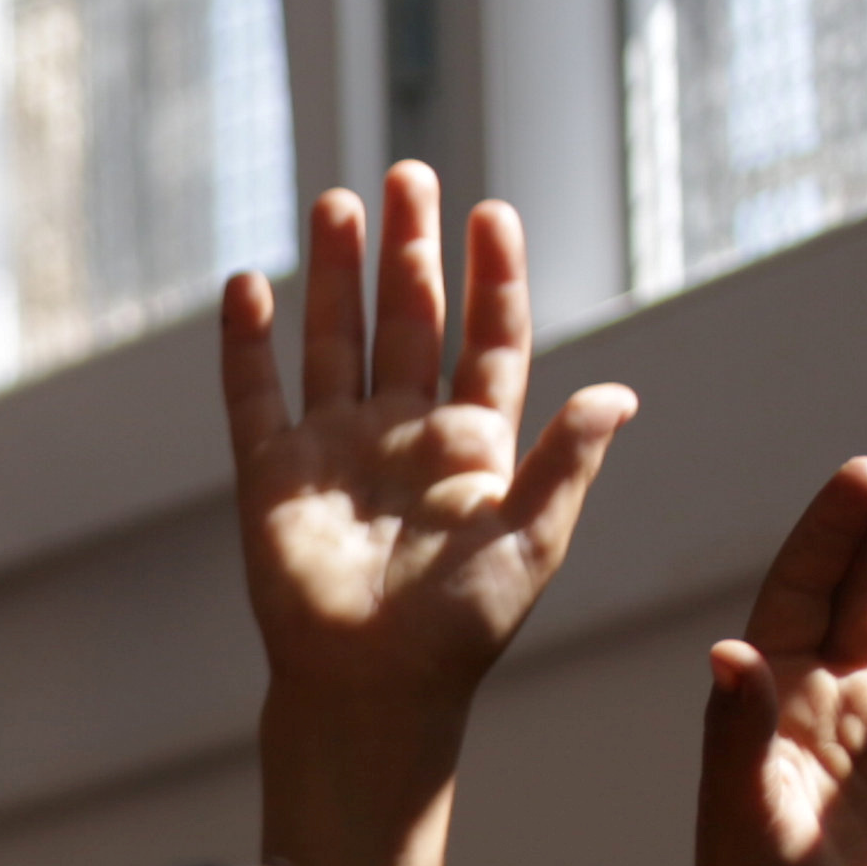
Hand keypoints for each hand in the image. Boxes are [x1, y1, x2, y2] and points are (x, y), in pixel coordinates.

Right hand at [225, 167, 636, 865]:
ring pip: (336, 339)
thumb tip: (618, 392)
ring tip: (339, 200)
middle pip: (410, 319)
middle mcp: (403, 434)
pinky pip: (255, 396)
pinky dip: (247, 343)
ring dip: (337, 272)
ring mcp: (334, 450)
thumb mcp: (533, 540)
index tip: (491, 213)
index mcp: (475, 444)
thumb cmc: (460, 631)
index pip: (489, 337)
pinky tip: (249, 285)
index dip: (492, 275)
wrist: (372, 690)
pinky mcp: (271, 478)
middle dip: (409, 246)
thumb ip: (568, 461)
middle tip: (409, 174)